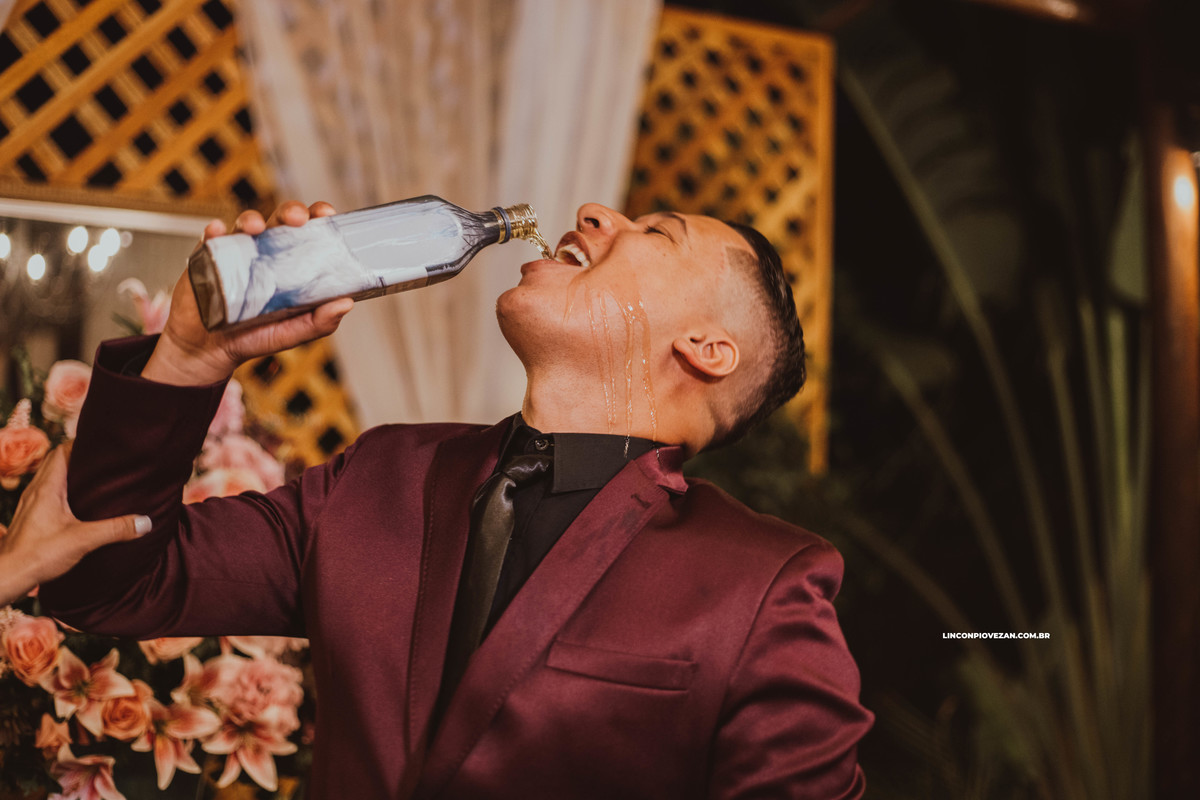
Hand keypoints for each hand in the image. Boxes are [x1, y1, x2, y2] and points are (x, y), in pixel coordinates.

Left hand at [0, 444, 150, 605]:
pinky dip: (61, 489)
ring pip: (49, 477)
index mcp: (47, 488)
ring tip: (92, 479)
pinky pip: (45, 493)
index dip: (81, 444)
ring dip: (68, 473)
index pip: (61, 452)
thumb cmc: (38, 555)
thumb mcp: (83, 540)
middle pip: (55, 461)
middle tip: (102, 460)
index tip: (102, 445)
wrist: (8, 576)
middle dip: (78, 457)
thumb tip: (146, 522)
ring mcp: (29, 504)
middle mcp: (35, 491)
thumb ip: (115, 529)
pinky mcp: (29, 517)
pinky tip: (75, 504)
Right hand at [143, 201, 355, 385]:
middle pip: (280, 220)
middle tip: (297, 219)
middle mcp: (266, 252)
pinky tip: (217, 232)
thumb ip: (320, 321)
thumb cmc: (255, 337)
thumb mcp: (293, 333)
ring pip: (245, 223)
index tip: (328, 214)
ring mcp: (236, 252)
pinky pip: (210, 238)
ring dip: (252, 220)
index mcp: (291, 264)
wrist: (210, 351)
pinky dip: (213, 232)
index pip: (309, 232)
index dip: (318, 218)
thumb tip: (347, 303)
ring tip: (256, 229)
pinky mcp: (208, 257)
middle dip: (290, 211)